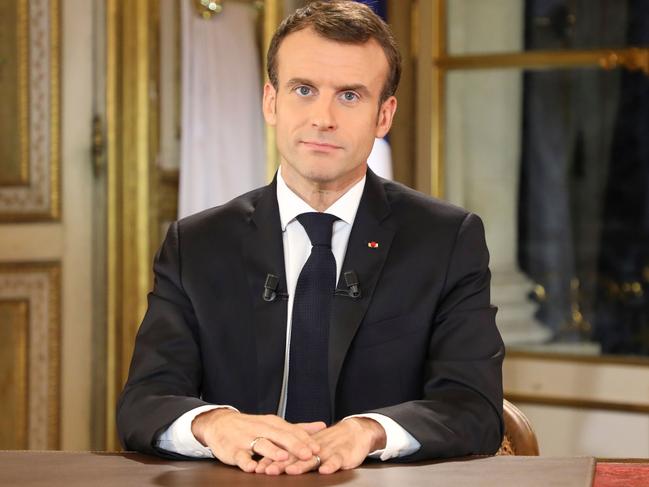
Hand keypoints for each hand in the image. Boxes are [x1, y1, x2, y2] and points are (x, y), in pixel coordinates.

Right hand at [191, 408, 325, 472]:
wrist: (221, 423)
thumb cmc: (253, 426)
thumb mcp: (275, 424)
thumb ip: (298, 427)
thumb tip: (321, 426)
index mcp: (273, 423)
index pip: (292, 430)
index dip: (305, 440)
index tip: (318, 448)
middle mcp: (262, 429)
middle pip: (281, 436)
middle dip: (295, 445)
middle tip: (308, 454)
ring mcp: (247, 439)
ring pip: (262, 444)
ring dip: (273, 451)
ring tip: (283, 458)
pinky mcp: (234, 450)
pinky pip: (240, 456)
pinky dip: (246, 461)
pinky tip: (252, 467)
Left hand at [255, 417, 386, 474]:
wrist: (355, 432)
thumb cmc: (330, 443)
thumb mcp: (310, 448)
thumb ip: (293, 455)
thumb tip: (271, 463)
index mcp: (303, 446)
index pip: (284, 453)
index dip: (272, 460)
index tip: (258, 467)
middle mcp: (312, 448)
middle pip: (294, 456)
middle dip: (281, 463)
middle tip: (268, 470)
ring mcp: (326, 451)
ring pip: (312, 458)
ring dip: (301, 464)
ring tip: (291, 470)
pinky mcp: (342, 455)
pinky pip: (335, 460)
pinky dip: (330, 465)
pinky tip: (324, 470)